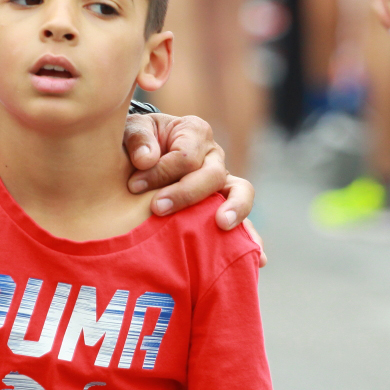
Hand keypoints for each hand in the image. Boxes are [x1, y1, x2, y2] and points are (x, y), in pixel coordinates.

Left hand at [124, 114, 263, 263]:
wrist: (135, 159)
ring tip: (223, 225)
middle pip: (212, 175)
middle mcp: (213, 156)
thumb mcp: (130, 130)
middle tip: (158, 208)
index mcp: (194, 132)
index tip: (133, 186)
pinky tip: (258, 259)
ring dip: (235, 209)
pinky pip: (243, 221)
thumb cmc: (135, 144)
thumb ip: (137, 139)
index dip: (160, 172)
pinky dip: (250, 239)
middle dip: (185, 194)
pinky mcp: (222, 207)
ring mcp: (221, 182)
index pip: (186, 155)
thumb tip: (146, 159)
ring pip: (240, 192)